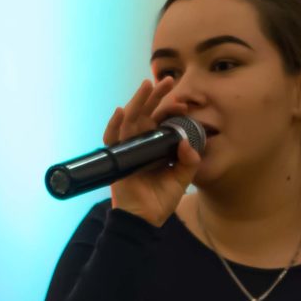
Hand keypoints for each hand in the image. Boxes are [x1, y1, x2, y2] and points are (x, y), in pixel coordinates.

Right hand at [106, 76, 200, 226]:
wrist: (143, 220)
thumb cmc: (159, 200)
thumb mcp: (180, 180)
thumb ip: (188, 162)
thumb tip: (187, 142)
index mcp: (155, 145)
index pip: (161, 120)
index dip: (171, 109)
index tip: (184, 103)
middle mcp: (140, 143)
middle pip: (146, 113)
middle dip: (156, 96)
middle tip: (168, 80)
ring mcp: (127, 148)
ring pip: (130, 119)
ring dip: (138, 101)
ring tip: (147, 85)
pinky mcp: (116, 158)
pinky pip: (112, 138)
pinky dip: (114, 124)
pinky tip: (121, 111)